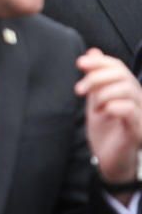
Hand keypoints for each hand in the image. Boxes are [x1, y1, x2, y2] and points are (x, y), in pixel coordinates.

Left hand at [76, 48, 141, 184]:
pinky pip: (130, 110)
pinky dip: (113, 106)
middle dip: (96, 77)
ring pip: (127, 89)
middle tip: (79, 90)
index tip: (79, 64)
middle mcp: (138, 100)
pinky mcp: (138, 130)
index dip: (99, 62)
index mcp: (127, 91)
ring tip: (95, 107)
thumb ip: (95, 78)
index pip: (118, 66)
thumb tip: (92, 52)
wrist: (109, 161)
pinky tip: (104, 112)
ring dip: (103, 94)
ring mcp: (141, 115)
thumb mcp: (96, 99)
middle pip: (122, 75)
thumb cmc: (106, 131)